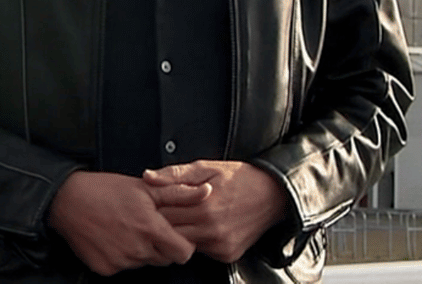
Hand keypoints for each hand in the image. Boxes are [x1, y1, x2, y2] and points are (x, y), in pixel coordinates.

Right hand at [46, 170, 208, 275]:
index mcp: (150, 228)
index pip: (184, 253)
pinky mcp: (105, 268)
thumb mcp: (145, 187)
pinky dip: (124, 255)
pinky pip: (124, 267)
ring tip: (130, 228)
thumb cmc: (105, 190)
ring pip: (145, 262)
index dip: (184, 243)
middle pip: (165, 258)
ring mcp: (120, 261)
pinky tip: (116, 237)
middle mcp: (136, 249)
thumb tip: (206, 192)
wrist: (67, 200)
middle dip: (162, 245)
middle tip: (149, 226)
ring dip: (143, 249)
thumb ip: (179, 193)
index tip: (176, 233)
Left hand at [144, 161, 289, 262]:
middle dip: (167, 222)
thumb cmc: (239, 177)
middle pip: (170, 233)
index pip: (163, 215)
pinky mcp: (228, 254)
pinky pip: (203, 251)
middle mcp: (211, 229)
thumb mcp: (207, 167)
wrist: (274, 194)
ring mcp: (220, 244)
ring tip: (190, 216)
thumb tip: (147, 177)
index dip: (156, 208)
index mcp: (203, 205)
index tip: (156, 201)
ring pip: (185, 245)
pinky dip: (200, 240)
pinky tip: (206, 226)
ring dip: (182, 233)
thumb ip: (175, 174)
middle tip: (170, 210)